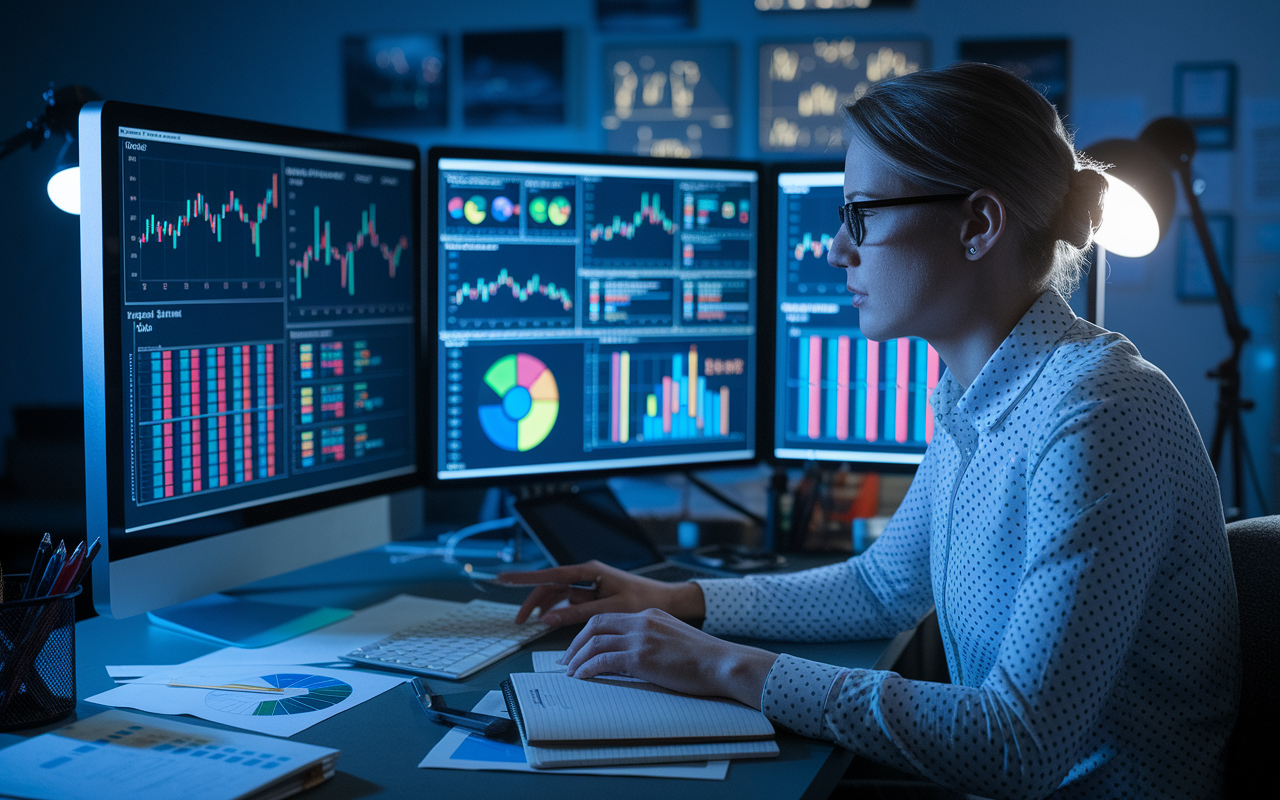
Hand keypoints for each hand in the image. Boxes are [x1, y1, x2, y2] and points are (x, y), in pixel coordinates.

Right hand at [498, 560, 704, 626]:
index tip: (504, 579)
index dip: (525, 578)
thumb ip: (577, 615)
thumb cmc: (642, 601)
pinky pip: (568, 601)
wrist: (666, 601)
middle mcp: (586, 575)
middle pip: (549, 586)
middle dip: (531, 600)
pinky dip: (557, 611)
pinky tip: (549, 621)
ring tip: (530, 623)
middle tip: (518, 620)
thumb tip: (547, 619)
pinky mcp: (593, 594)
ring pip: (557, 594)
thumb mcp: (609, 611)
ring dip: (543, 607)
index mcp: (589, 572)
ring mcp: (589, 584)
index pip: (550, 575)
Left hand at [561, 608, 778, 708]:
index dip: (589, 633)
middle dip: (576, 642)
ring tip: (570, 672)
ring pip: (595, 642)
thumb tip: (635, 658)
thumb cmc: (705, 658)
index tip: (580, 647)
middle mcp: (642, 620)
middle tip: (566, 659)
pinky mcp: (640, 656)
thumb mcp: (675, 639)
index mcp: (650, 614)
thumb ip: (654, 640)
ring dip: (578, 658)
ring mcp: (640, 637)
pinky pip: (603, 660)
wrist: (722, 662)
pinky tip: (582, 677)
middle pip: (595, 624)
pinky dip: (587, 668)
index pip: (609, 618)